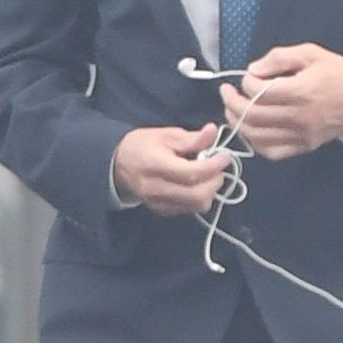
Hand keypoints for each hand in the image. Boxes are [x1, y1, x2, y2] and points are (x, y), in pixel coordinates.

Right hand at [112, 124, 232, 216]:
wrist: (118, 164)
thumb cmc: (143, 145)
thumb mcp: (166, 135)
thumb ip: (192, 138)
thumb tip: (213, 131)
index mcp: (155, 164)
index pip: (191, 173)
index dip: (213, 166)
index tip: (225, 156)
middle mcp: (155, 188)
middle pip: (196, 195)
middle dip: (215, 181)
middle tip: (218, 168)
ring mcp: (157, 202)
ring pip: (196, 206)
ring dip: (209, 191)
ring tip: (207, 175)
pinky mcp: (161, 210)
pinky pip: (189, 209)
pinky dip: (199, 198)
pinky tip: (195, 184)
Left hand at [228, 43, 342, 158]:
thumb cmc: (336, 73)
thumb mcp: (310, 53)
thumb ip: (279, 57)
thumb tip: (253, 70)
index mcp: (300, 91)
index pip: (258, 91)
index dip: (245, 82)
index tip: (248, 76)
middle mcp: (299, 116)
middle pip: (252, 114)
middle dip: (232, 102)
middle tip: (226, 93)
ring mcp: (301, 135)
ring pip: (257, 135)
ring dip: (238, 122)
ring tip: (232, 110)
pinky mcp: (304, 146)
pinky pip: (271, 151)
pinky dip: (255, 142)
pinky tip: (250, 129)